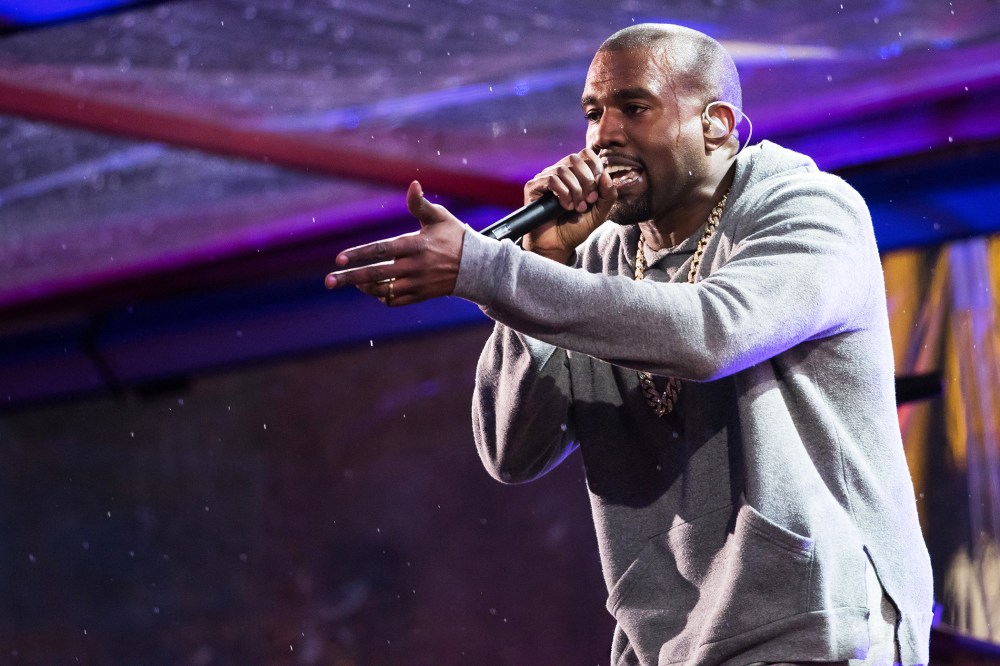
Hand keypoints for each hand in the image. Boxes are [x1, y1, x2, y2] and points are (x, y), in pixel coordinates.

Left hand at [324, 181, 465, 305]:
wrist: (477, 267)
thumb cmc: (454, 237)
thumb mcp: (439, 217)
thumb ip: (420, 203)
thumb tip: (413, 184)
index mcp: (416, 245)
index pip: (381, 250)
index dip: (359, 255)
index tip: (339, 259)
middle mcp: (415, 266)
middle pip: (376, 274)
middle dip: (350, 278)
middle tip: (329, 281)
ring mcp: (418, 283)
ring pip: (384, 290)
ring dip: (364, 287)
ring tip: (352, 282)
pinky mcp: (422, 295)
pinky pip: (396, 300)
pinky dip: (382, 297)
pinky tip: (373, 290)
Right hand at [521, 148, 615, 262]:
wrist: (558, 245)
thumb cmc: (577, 227)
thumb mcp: (600, 212)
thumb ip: (608, 194)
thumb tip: (605, 174)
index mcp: (575, 173)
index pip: (585, 154)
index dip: (595, 167)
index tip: (597, 189)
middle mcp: (558, 172)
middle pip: (575, 158)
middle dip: (587, 180)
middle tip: (589, 200)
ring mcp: (545, 178)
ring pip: (563, 170)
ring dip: (575, 190)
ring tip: (578, 208)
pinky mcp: (533, 187)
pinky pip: (551, 180)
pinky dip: (563, 194)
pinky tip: (565, 207)